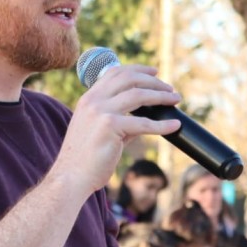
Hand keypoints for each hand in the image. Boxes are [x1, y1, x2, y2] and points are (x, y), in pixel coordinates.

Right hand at [52, 64, 180, 198]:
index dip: (136, 70)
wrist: (71, 177)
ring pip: (138, 95)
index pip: (114, 73)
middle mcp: (93, 100)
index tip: (154, 73)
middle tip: (170, 89)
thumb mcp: (99, 132)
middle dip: (153, 81)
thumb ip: (119, 122)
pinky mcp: (110, 126)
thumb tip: (143, 120)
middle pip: (128, 79)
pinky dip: (162, 124)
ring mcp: (100, 111)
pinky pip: (143, 123)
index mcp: (88, 99)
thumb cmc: (85, 160)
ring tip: (175, 100)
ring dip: (161, 96)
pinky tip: (174, 126)